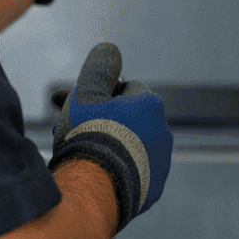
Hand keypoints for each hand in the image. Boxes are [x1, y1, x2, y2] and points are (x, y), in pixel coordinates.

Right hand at [49, 42, 172, 230]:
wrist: (96, 189)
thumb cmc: (89, 136)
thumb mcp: (87, 94)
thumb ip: (99, 70)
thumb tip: (109, 49)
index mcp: (151, 105)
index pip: (125, 89)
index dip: (100, 95)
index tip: (80, 105)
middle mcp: (163, 132)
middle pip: (129, 119)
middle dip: (106, 121)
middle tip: (76, 130)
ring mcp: (161, 163)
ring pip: (133, 146)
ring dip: (113, 146)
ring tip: (85, 154)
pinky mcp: (155, 189)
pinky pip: (134, 173)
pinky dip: (119, 170)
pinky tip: (97, 174)